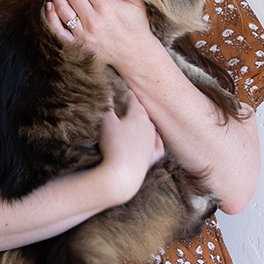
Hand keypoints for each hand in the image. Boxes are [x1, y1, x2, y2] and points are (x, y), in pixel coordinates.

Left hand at [46, 0, 156, 71]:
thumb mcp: (134, 0)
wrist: (135, 54)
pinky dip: (51, 16)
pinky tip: (49, 2)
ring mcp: (83, 33)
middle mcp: (93, 20)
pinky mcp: (78, 44)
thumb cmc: (136, 24)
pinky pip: (59, 29)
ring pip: (62, 7)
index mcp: (107, 6)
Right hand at [97, 88, 165, 202]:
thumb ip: (107, 105)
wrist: (122, 174)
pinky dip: (156, 142)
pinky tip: (154, 140)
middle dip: (136, 109)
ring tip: (137, 121)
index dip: (127, 94)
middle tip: (128, 104)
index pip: (134, 100)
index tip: (123, 89)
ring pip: (151, 129)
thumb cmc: (113, 145)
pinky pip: (157, 147)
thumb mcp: (106, 121)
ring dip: (145, 124)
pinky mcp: (152, 159)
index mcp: (138, 116)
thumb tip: (106, 90)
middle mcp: (149, 128)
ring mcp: (152, 144)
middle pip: (143, 114)